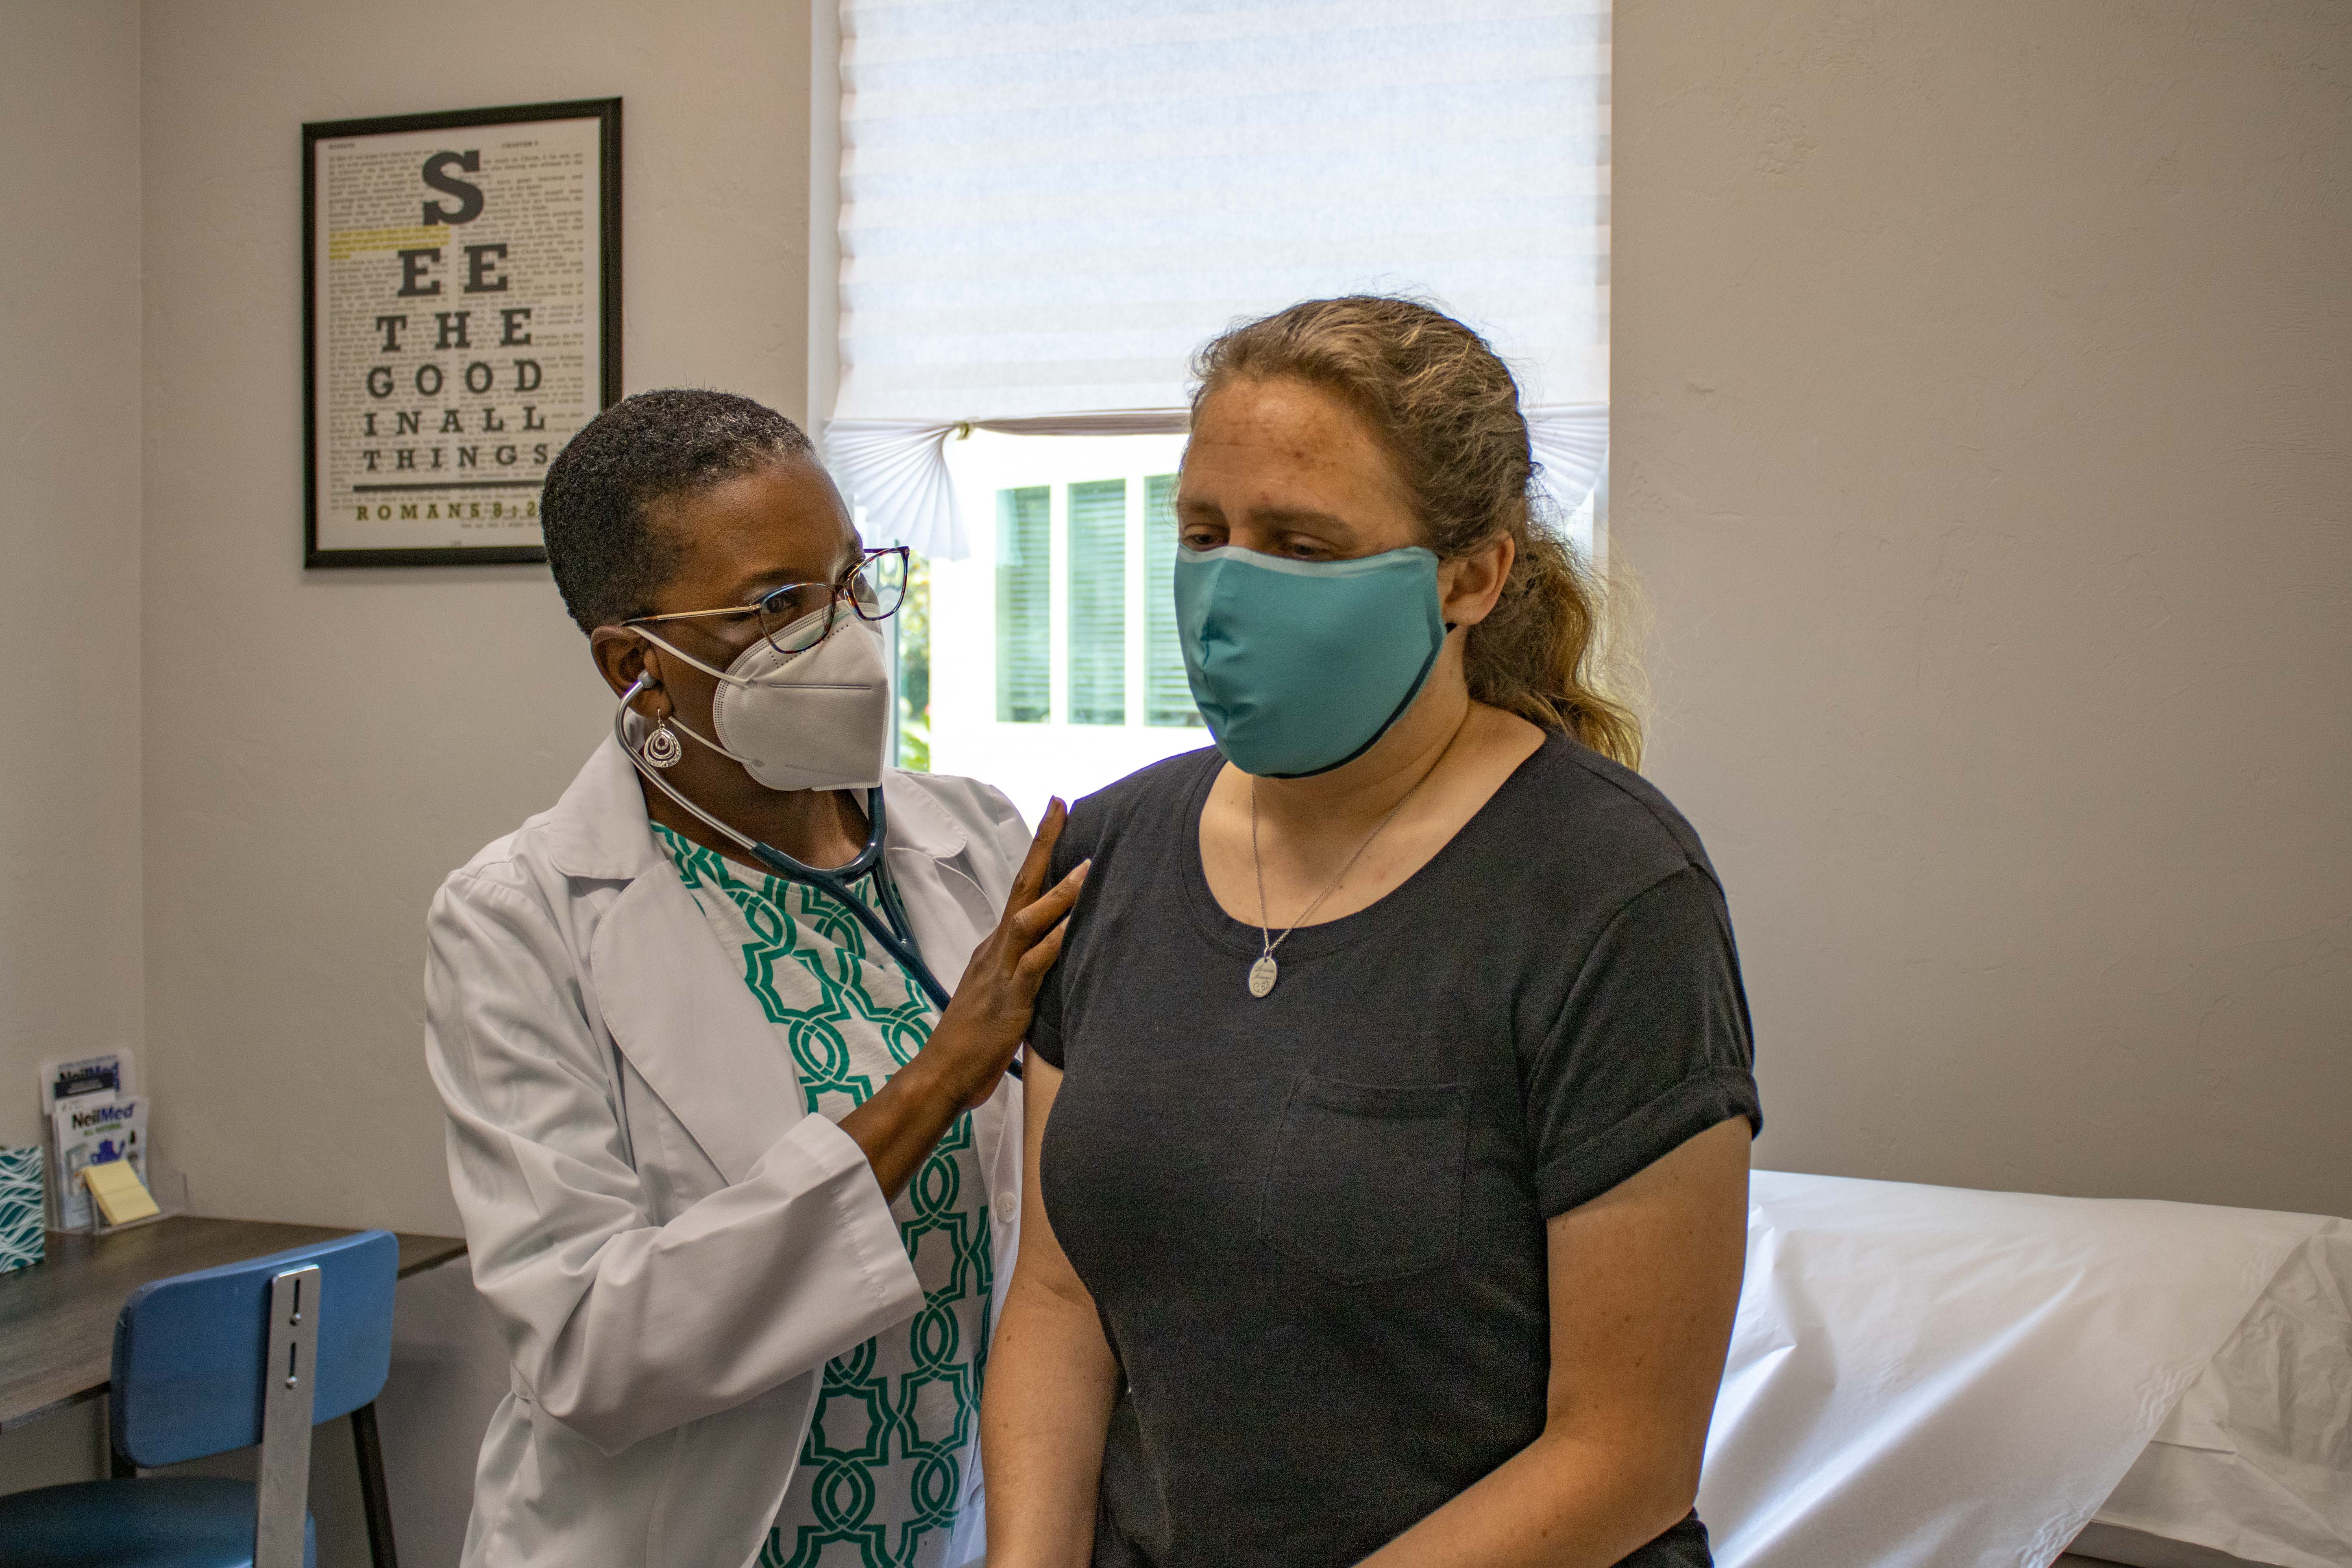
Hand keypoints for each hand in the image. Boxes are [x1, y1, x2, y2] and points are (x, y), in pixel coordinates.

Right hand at [930, 798, 1088, 1107]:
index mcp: (995, 948)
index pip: (1021, 890)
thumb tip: (1043, 959)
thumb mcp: (1000, 996)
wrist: (941, 1074)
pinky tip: (1077, 924)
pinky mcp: (1009, 998)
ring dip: (1059, 892)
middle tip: (1060, 805)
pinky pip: (1035, 963)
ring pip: (1029, 919)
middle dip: (1044, 845)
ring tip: (1088, 864)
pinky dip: (1056, 940)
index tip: (1054, 816)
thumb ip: (1020, 972)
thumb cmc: (972, 1041)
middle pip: (1022, 885)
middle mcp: (996, 950)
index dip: (1039, 854)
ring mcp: (1000, 971)